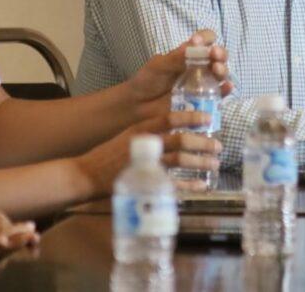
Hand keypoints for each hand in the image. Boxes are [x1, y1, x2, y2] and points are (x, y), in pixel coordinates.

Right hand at [77, 111, 222, 196]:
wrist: (87, 174)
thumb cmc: (109, 154)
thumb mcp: (129, 134)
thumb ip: (150, 131)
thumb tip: (175, 129)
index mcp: (142, 128)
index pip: (170, 117)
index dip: (191, 117)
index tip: (208, 118)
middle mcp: (146, 143)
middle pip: (181, 140)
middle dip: (203, 143)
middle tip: (217, 146)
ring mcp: (146, 163)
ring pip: (180, 159)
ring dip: (201, 162)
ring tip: (214, 164)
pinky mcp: (144, 182)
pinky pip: (173, 184)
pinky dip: (189, 185)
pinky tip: (201, 186)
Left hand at [125, 30, 232, 120]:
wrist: (138, 106)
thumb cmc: (147, 82)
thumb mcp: (158, 66)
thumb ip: (175, 57)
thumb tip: (194, 44)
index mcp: (188, 54)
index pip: (205, 40)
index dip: (206, 38)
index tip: (197, 41)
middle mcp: (199, 67)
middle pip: (218, 57)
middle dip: (220, 53)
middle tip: (214, 54)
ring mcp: (203, 84)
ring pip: (221, 74)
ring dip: (223, 70)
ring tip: (217, 69)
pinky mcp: (203, 101)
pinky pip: (218, 95)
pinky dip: (225, 90)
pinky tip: (226, 87)